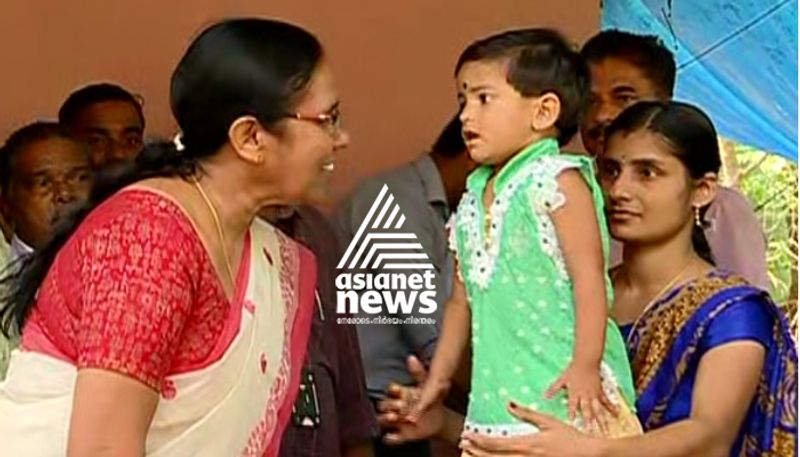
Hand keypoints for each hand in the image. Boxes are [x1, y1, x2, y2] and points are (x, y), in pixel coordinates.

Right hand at [376, 356, 445, 443]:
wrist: (438, 419)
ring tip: (395, 417)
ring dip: (386, 418)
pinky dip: (391, 438)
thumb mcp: (426, 385)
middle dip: (390, 405)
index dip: (393, 391)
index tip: (396, 390)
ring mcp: (397, 420)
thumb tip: (411, 357)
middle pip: (385, 405)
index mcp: (401, 394)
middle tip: (398, 405)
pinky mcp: (401, 434)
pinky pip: (391, 437)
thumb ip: (418, 372)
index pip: (392, 391)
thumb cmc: (430, 399)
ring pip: (384, 419)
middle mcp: (396, 406)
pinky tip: (393, 436)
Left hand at [460, 402, 603, 456]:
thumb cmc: (570, 438)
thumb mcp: (548, 422)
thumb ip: (527, 414)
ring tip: (470, 454)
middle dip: (476, 451)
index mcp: (528, 443)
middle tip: (463, 445)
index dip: (479, 439)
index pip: (496, 442)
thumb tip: (509, 403)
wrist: (589, 455)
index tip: (467, 435)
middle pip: (494, 456)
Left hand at [545, 361, 616, 432]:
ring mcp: (594, 395)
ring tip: (605, 429)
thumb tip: (544, 396)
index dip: (571, 413)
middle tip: (591, 432)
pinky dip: (612, 409)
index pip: (572, 405)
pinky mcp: (600, 393)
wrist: (586, 362)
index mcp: (574, 393)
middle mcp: (585, 396)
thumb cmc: (572, 371)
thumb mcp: (561, 380)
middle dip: (589, 422)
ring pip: (598, 409)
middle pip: (587, 410)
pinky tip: (617, 415)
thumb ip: (553, 389)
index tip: (571, 421)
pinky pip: (606, 402)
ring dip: (601, 420)